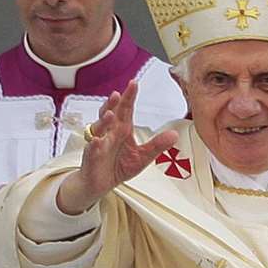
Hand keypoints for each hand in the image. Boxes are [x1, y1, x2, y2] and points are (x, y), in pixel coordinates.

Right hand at [56, 80, 178, 215]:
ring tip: (110, 114)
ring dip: (103, 121)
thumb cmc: (119, 166)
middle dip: (113, 104)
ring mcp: (99, 142)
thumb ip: (157, 145)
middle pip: (110, 113)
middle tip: (118, 94)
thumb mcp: (142, 156)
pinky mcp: (92, 156)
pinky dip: (95, 145)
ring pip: (99, 128)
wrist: (101, 183)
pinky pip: (92, 149)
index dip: (129, 96)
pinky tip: (98, 141)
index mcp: (122, 129)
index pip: (126, 109)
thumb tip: (175, 135)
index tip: (134, 83)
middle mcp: (109, 132)